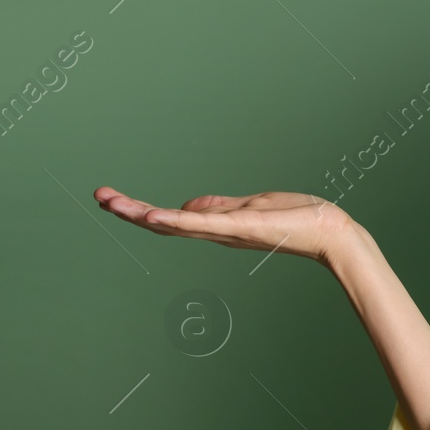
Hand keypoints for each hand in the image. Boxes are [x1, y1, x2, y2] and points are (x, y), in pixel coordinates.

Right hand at [94, 186, 356, 266]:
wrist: (331, 232)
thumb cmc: (298, 219)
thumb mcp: (253, 207)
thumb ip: (220, 207)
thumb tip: (188, 204)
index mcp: (218, 226)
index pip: (171, 219)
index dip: (140, 210)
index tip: (110, 198)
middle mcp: (217, 233)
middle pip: (165, 223)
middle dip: (130, 211)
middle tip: (98, 197)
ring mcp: (228, 232)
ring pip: (177, 224)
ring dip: (142, 213)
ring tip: (112, 202)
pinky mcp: (242, 228)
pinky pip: (205, 225)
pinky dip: (179, 220)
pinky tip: (154, 214)